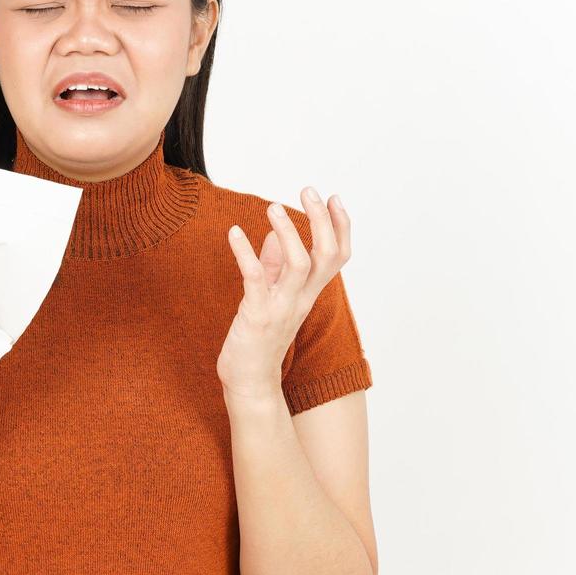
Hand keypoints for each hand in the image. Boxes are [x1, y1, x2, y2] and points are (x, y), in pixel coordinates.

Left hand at [217, 187, 351, 400]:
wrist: (249, 383)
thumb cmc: (259, 338)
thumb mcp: (271, 296)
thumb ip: (274, 265)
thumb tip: (277, 234)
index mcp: (308, 293)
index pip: (337, 257)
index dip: (341, 227)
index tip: (334, 197)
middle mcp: (301, 299)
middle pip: (326, 255)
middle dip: (322, 220)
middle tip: (309, 191)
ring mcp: (281, 308)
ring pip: (298, 264)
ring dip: (288, 232)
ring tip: (273, 207)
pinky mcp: (257, 316)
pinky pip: (255, 279)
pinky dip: (246, 254)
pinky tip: (234, 233)